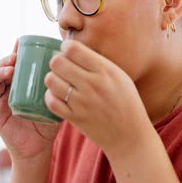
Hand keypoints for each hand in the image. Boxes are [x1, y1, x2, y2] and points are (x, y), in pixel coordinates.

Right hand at [0, 39, 58, 160]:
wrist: (39, 149)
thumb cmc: (47, 124)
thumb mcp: (55, 102)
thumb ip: (60, 88)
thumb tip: (72, 68)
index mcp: (21, 84)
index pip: (15, 64)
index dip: (15, 52)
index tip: (20, 43)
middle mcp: (8, 90)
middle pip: (1, 69)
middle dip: (6, 61)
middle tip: (15, 59)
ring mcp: (0, 102)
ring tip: (8, 71)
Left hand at [44, 40, 151, 154]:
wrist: (130, 136)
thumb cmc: (127, 103)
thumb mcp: (120, 77)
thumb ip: (99, 63)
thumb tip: (75, 50)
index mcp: (105, 70)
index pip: (73, 48)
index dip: (66, 47)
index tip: (68, 51)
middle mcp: (92, 84)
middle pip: (57, 62)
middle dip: (56, 62)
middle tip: (62, 67)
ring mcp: (82, 102)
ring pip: (51, 80)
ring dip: (52, 79)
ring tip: (59, 81)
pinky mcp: (75, 118)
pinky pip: (51, 101)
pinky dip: (51, 97)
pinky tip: (58, 96)